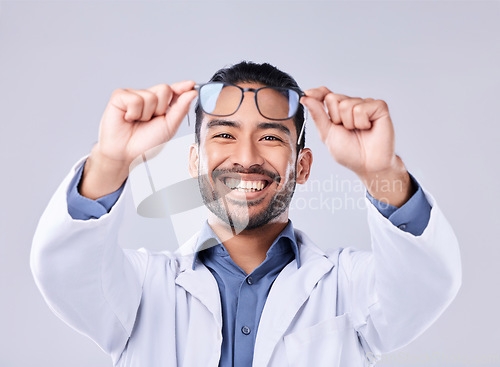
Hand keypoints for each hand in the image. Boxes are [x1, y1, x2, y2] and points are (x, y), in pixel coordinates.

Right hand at [80, 81, 196, 198]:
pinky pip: (135, 99)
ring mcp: (133, 95)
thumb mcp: (169, 127)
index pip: (174, 90)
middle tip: (150, 120)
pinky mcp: (119, 96)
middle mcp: (148, 97)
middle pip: (164, 89)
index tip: (191, 85)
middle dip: (161, 108)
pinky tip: (128, 118)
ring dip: (146, 114)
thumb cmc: (145, 142)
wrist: (126, 153)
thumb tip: (192, 92)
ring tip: (137, 122)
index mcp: (161, 105)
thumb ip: (181, 109)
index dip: (182, 87)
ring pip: (150, 95)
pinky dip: (134, 112)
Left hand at [301, 87, 412, 206]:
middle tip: (346, 130)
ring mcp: (365, 104)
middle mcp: (351, 105)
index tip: (308, 93)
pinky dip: (362, 121)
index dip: (317, 93)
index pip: (325, 94)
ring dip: (349, 123)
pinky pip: (362, 107)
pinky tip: (368, 127)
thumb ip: (317, 115)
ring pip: (346, 104)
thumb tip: (305, 98)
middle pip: (332, 98)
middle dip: (335, 117)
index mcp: (338, 111)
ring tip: (358, 131)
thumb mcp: (327, 134)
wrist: (368, 165)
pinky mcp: (379, 107)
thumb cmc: (350, 152)